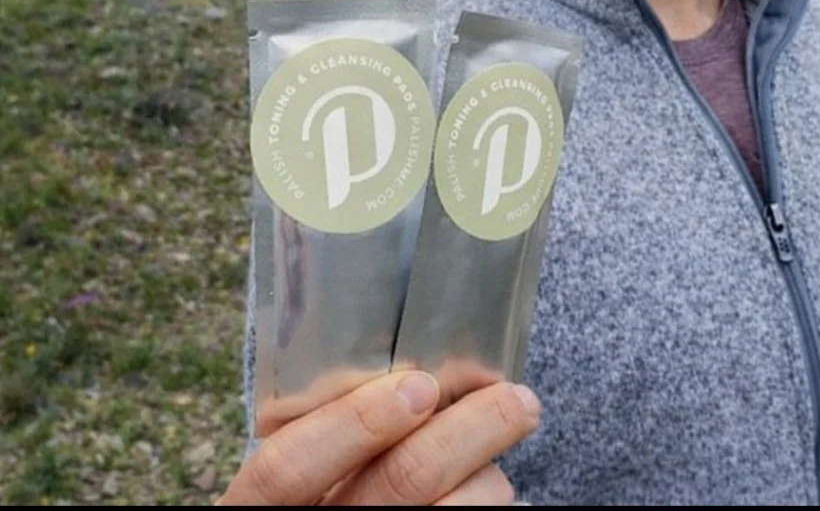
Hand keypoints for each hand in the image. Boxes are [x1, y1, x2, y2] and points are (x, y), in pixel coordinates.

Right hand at [217, 370, 539, 505]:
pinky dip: (491, 507)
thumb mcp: (299, 464)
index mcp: (260, 504)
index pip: (287, 467)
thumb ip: (329, 426)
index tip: (419, 386)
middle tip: (515, 399)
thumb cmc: (313, 494)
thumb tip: (415, 366)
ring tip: (498, 451)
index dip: (354, 424)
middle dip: (468, 432)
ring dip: (488, 475)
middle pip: (398, 484)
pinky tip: (498, 489)